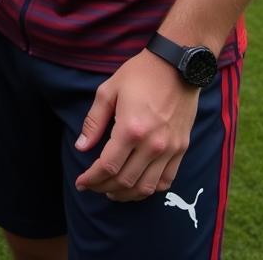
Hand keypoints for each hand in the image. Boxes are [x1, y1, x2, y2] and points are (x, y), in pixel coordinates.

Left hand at [74, 49, 200, 200]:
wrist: (176, 67)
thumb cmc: (138, 75)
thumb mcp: (108, 91)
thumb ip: (94, 122)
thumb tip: (81, 147)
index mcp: (130, 129)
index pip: (108, 166)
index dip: (92, 179)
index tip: (81, 183)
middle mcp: (152, 144)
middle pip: (125, 180)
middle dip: (104, 188)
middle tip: (93, 187)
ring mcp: (170, 149)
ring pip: (147, 187)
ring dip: (127, 195)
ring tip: (111, 192)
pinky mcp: (182, 149)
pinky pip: (167, 180)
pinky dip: (150, 189)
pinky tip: (137, 186)